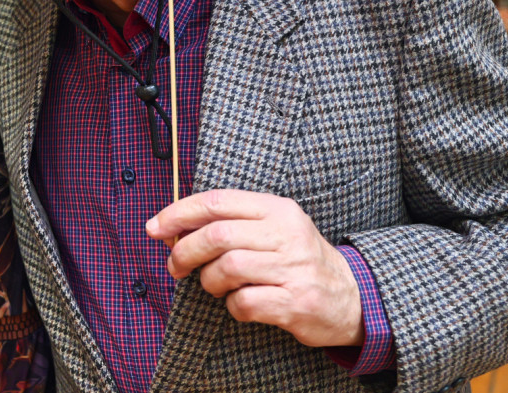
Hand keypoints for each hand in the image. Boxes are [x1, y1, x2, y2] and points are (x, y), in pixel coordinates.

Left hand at [146, 188, 363, 348]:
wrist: (351, 296)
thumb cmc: (296, 260)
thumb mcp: (271, 229)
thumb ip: (229, 223)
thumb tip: (171, 228)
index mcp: (276, 209)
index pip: (217, 201)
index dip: (178, 213)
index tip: (155, 227)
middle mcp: (286, 234)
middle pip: (217, 234)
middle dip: (185, 250)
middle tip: (176, 265)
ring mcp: (293, 268)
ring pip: (227, 267)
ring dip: (209, 281)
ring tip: (215, 286)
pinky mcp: (295, 303)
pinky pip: (244, 302)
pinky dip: (232, 306)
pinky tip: (240, 303)